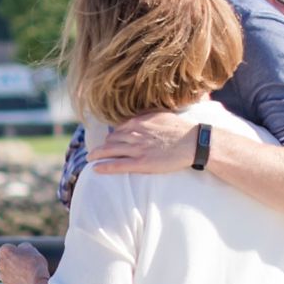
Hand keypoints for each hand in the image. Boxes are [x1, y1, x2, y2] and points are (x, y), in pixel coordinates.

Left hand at [0, 241, 50, 283]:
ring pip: (6, 271)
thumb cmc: (35, 263)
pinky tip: (23, 280)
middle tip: (23, 263)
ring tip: (24, 273)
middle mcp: (0, 262)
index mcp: (4, 251)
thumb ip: (22, 247)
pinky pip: (9, 281)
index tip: (22, 254)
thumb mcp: (31, 249)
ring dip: (12, 271)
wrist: (37, 282)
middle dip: (11, 261)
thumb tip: (20, 250)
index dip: (15, 250)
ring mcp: (2, 275)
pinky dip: (14, 280)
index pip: (7, 248)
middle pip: (4, 260)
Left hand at [87, 115, 201, 175]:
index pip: (119, 128)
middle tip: (94, 151)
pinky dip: (104, 166)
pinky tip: (95, 168)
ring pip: (110, 150)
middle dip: (103, 145)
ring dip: (97, 154)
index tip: (109, 140)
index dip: (113, 135)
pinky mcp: (141, 162)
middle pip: (112, 139)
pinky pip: (118, 164)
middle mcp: (135, 133)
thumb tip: (139, 118)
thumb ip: (148, 117)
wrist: (193, 141)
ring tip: (90, 158)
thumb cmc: (181, 129)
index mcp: (140, 121)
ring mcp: (137, 148)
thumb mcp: (162, 115)